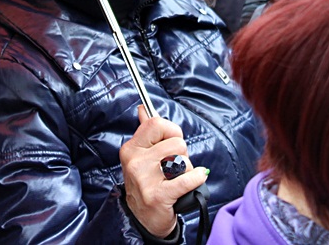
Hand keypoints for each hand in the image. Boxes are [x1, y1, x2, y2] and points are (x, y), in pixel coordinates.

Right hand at [120, 107, 207, 238]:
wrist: (144, 220)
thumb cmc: (147, 184)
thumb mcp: (141, 157)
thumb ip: (145, 132)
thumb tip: (144, 109)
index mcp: (131, 148)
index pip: (157, 123)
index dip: (172, 131)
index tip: (172, 141)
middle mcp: (135, 162)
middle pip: (176, 143)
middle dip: (182, 155)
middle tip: (174, 167)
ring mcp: (144, 179)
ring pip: (183, 161)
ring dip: (187, 170)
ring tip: (176, 179)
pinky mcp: (157, 196)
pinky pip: (187, 179)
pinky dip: (197, 178)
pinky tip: (198, 178)